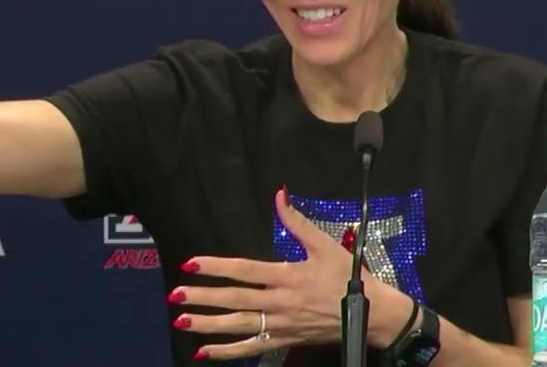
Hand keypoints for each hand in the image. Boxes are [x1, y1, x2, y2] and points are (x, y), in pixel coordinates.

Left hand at [170, 186, 371, 360]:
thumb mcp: (324, 244)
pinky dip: (228, 352)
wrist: (372, 313)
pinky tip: (204, 351)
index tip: (191, 264)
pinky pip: (252, 347)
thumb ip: (297, 221)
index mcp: (288, 275)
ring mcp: (281, 324)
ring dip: (208, 324)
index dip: (217, 267)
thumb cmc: (348, 276)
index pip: (245, 270)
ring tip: (182, 321)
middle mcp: (280, 302)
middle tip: (175, 294)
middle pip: (235, 299)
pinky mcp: (285, 341)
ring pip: (239, 326)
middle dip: (203, 297)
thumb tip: (279, 194)